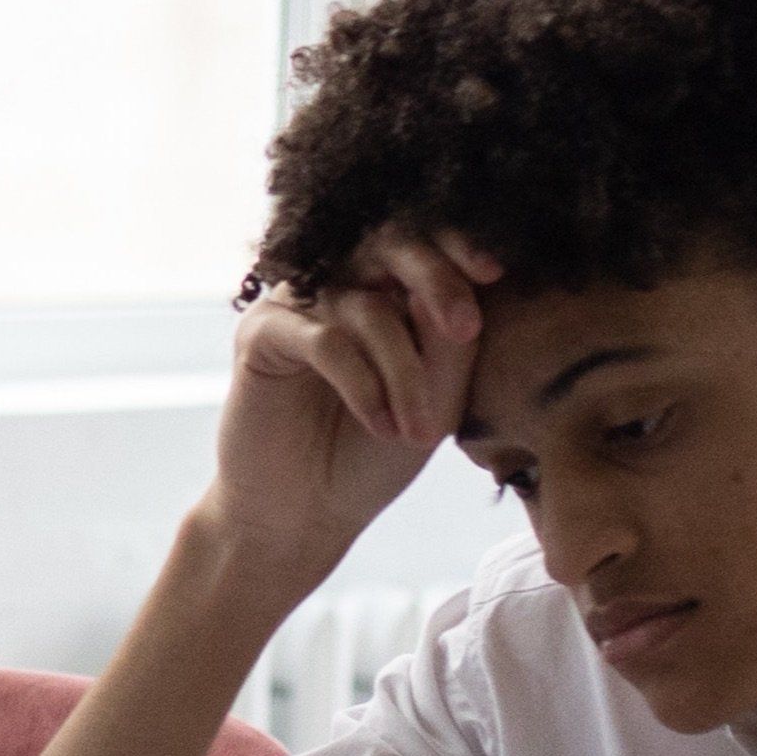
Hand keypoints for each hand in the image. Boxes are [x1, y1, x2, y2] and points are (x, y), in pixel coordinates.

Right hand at [211, 230, 499, 587]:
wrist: (305, 512)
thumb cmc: (373, 456)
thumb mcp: (435, 401)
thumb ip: (450, 342)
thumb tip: (465, 278)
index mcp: (385, 289)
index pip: (423, 242)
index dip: (458, 244)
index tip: (495, 273)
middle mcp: (339, 284)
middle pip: (388, 244)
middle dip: (436, 280)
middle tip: (466, 328)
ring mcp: (298, 305)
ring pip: (363, 304)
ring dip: (403, 370)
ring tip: (419, 430)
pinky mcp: (261, 333)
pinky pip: (324, 338)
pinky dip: (362, 382)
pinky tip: (379, 421)